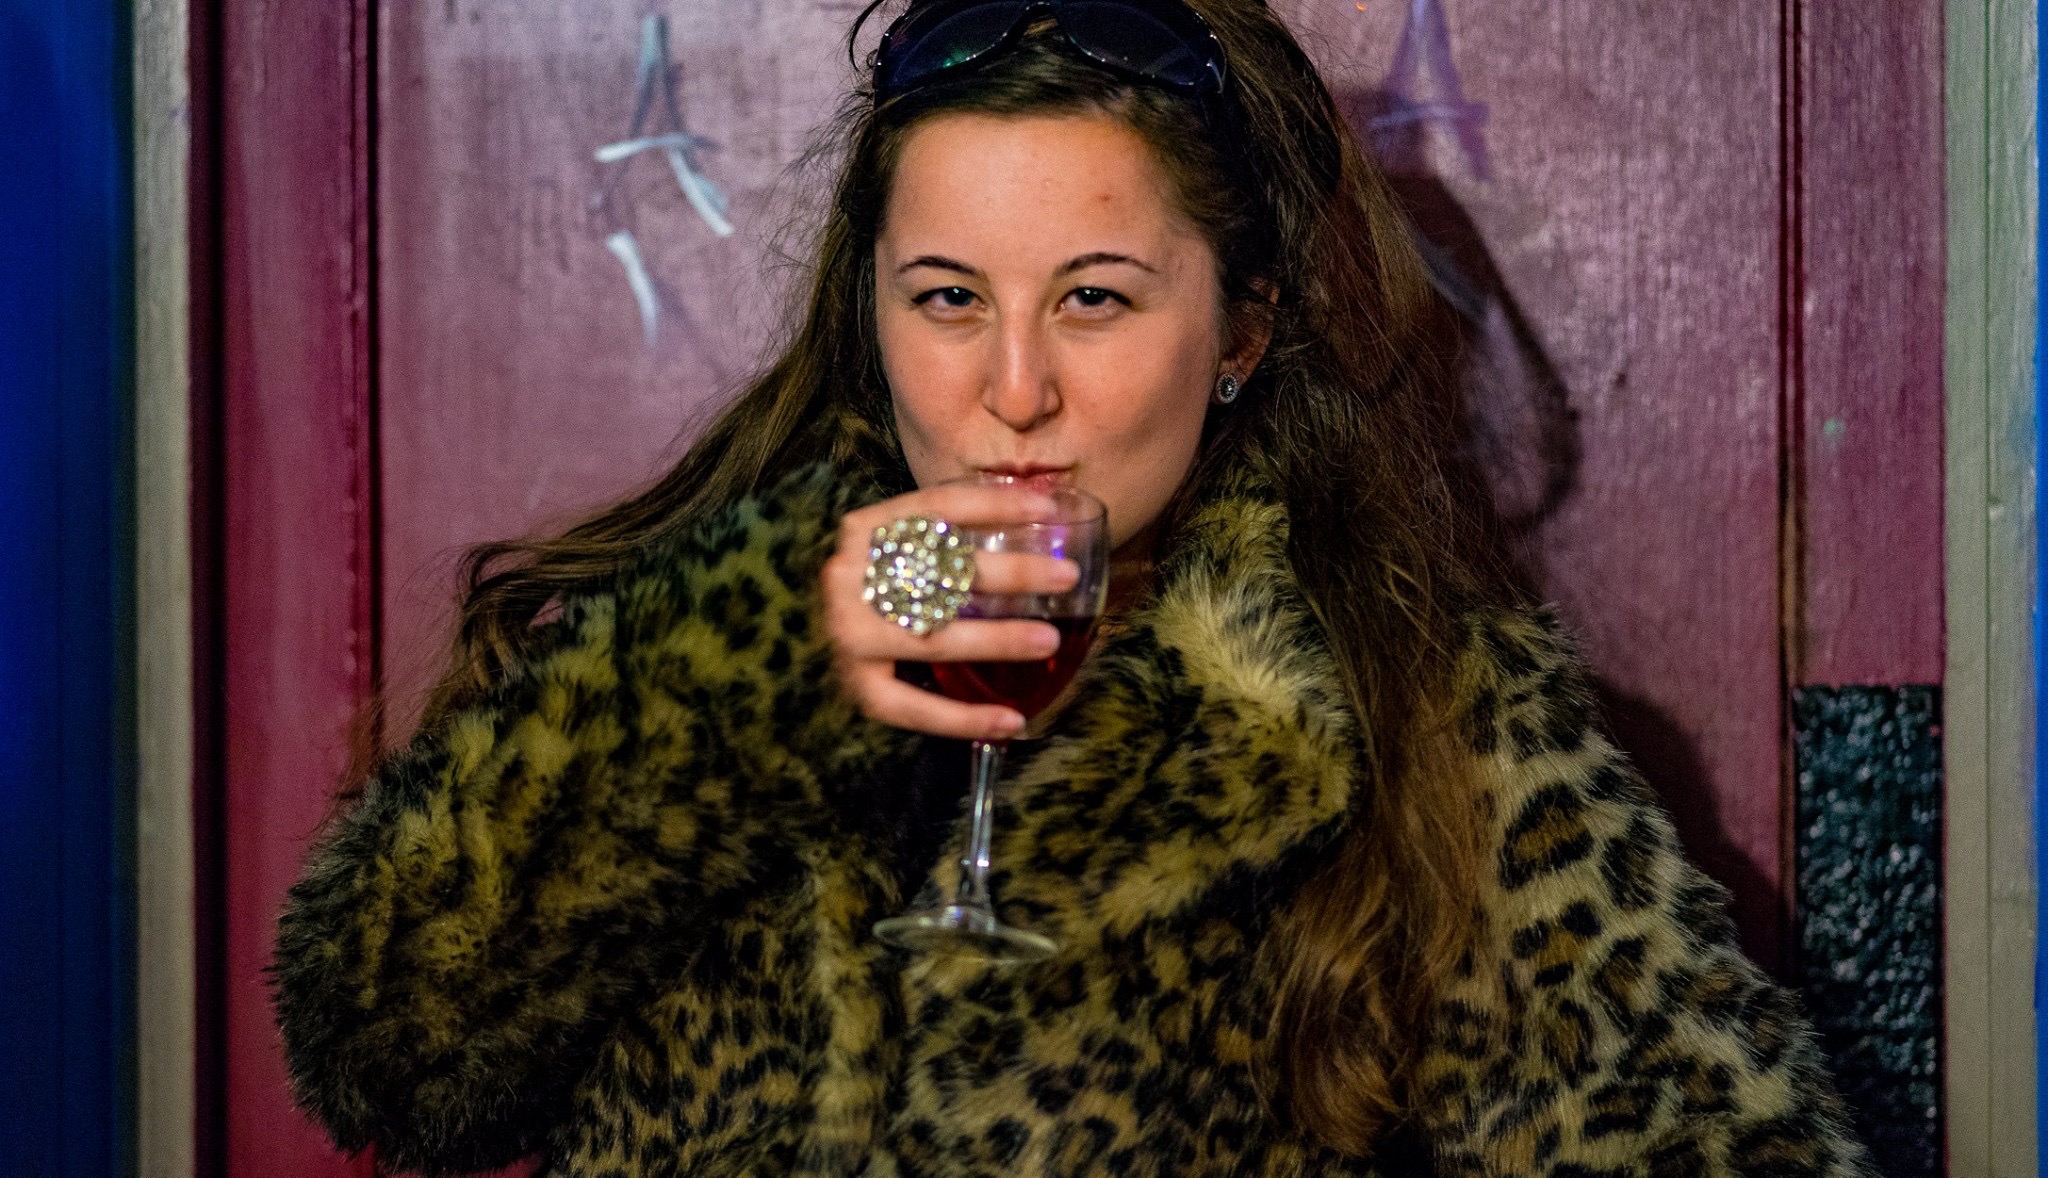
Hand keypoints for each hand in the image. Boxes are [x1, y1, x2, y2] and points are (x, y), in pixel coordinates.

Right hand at [823, 483, 1080, 739]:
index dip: (996, 504)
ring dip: (997, 638)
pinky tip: (1012, 720)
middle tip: (1065, 578)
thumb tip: (1021, 510)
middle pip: (942, 572)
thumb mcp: (877, 545)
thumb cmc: (847, 587)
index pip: (936, 507)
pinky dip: (964, 717)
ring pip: (934, 637)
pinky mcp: (853, 687)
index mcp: (862, 531)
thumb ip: (931, 532)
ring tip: (1048, 640)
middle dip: (1011, 574)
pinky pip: (915, 707)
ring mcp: (849, 635)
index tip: (1048, 506)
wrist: (769, 639)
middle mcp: (849, 578)